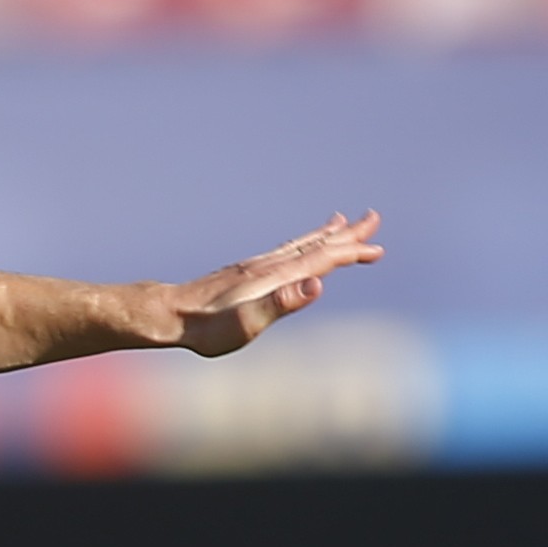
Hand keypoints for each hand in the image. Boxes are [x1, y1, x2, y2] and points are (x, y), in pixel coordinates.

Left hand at [156, 211, 380, 357]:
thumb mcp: (246, 323)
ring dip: (325, 234)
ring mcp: (256, 266)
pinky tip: (300, 246)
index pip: (322, 259)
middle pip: (315, 244)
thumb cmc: (208, 328)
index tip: (377, 248)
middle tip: (373, 218)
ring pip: (300, 244)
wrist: (170, 315)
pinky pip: (283, 250)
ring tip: (342, 221)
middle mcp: (268, 265)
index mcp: (275, 276)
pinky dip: (301, 243)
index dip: (350, 253)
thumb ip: (281, 304)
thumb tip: (316, 284)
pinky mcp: (245, 272)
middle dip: (347, 234)